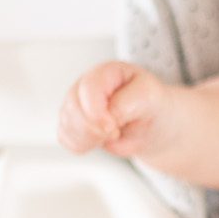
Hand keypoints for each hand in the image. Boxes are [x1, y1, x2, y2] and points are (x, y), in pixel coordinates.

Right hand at [58, 60, 176, 159]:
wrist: (153, 123)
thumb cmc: (151, 104)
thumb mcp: (150, 97)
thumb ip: (128, 103)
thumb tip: (108, 115)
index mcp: (106, 72)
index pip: (88, 88)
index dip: (97, 112)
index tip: (113, 127)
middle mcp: (86, 86)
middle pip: (73, 108)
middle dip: (93, 128)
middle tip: (115, 133)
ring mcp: (77, 104)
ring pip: (67, 124)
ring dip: (89, 138)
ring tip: (112, 135)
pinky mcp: (73, 123)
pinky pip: (65, 137)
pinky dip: (81, 145)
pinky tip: (98, 141)